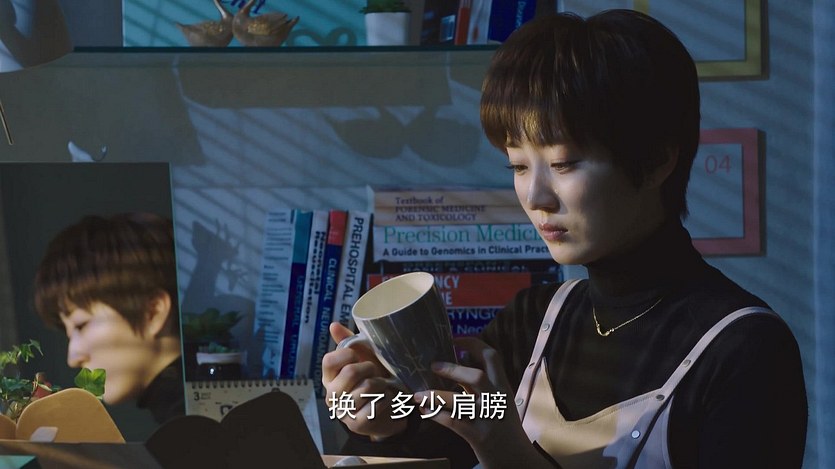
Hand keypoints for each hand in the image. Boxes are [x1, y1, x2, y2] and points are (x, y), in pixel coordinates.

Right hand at [321, 322, 407, 438]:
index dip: (348, 354)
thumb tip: (333, 325)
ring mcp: (343, 412)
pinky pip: (377, 404)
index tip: (358, 356)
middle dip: (370, 368)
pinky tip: (386, 399)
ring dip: (382, 384)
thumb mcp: (362, 359)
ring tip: (382, 386)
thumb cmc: (373, 379)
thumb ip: (348, 342)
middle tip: (376, 371)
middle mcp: (332, 395)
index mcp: (329, 378)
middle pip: (351, 372)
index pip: (329, 360)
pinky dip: (387, 399)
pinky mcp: (358, 424)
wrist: (388, 409)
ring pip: (367, 387)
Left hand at [415, 337, 552, 468]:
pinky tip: (424, 410)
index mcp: (502, 386)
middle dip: (453, 370)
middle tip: (433, 366)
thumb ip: (482, 382)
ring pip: (460, 402)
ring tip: (418, 395)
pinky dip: (436, 415)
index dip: (473, 344)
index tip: (455, 339)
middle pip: (478, 377)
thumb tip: (462, 357)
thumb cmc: (503, 424)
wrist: (516, 458)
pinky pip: (454, 423)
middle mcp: (497, 400)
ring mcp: (488, 419)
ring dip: (436, 396)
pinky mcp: (478, 437)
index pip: (492, 357)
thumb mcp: (499, 399)